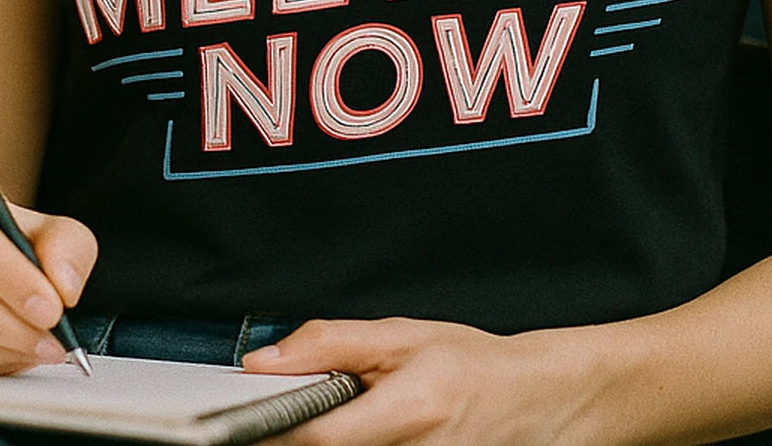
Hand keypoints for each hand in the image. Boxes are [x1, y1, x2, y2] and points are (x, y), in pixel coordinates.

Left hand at [244, 316, 583, 445]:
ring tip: (335, 418)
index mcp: (410, 413)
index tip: (238, 421)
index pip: (317, 439)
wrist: (533, 401)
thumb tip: (265, 360)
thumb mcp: (403, 336)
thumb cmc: (472, 365)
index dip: (270, 433)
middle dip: (293, 438)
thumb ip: (330, 344)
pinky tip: (351, 433)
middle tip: (286, 417)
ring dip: (321, 444)